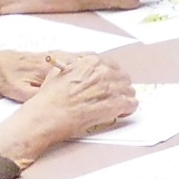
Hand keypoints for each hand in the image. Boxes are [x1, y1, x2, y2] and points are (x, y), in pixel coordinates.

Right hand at [0, 55, 136, 167]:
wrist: (47, 116)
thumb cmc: (49, 98)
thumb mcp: (58, 73)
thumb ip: (74, 68)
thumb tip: (80, 69)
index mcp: (89, 62)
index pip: (111, 65)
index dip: (112, 75)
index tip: (111, 82)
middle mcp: (101, 72)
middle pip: (122, 77)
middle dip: (119, 87)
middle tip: (115, 96)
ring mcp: (109, 89)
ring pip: (129, 91)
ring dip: (125, 98)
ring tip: (118, 106)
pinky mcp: (113, 105)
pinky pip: (130, 104)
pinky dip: (128, 109)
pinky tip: (122, 112)